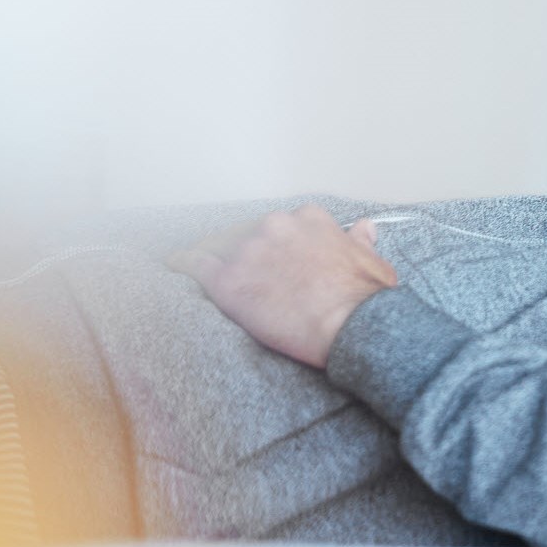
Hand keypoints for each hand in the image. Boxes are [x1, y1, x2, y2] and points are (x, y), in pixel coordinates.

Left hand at [168, 206, 396, 369]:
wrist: (352, 326)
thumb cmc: (365, 300)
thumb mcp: (373, 263)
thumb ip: (361, 241)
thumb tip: (363, 229)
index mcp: (308, 220)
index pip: (282, 225)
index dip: (275, 242)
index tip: (273, 254)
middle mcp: (276, 226)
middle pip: (248, 233)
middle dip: (245, 249)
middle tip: (245, 269)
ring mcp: (250, 251)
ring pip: (220, 246)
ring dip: (213, 255)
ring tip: (203, 264)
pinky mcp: (229, 281)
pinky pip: (196, 265)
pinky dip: (183, 262)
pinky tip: (174, 263)